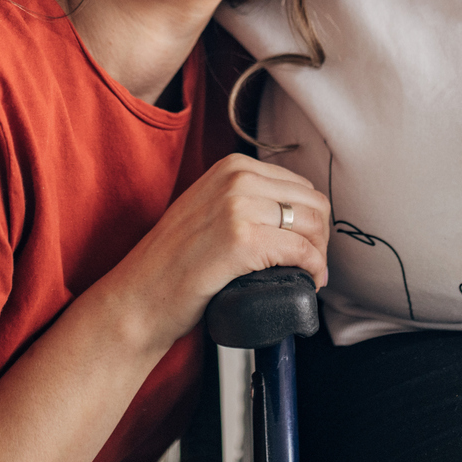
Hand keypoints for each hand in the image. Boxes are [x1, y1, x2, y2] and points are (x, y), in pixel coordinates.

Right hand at [97, 153, 330, 350]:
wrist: (140, 295)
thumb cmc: (174, 262)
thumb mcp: (208, 208)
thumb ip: (244, 197)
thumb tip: (294, 211)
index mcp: (232, 166)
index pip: (301, 187)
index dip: (312, 221)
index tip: (307, 246)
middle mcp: (237, 178)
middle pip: (313, 203)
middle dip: (320, 238)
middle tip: (312, 265)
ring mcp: (238, 206)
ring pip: (312, 225)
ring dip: (319, 254)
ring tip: (309, 275)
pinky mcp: (242, 239)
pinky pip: (301, 251)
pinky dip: (313, 269)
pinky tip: (308, 283)